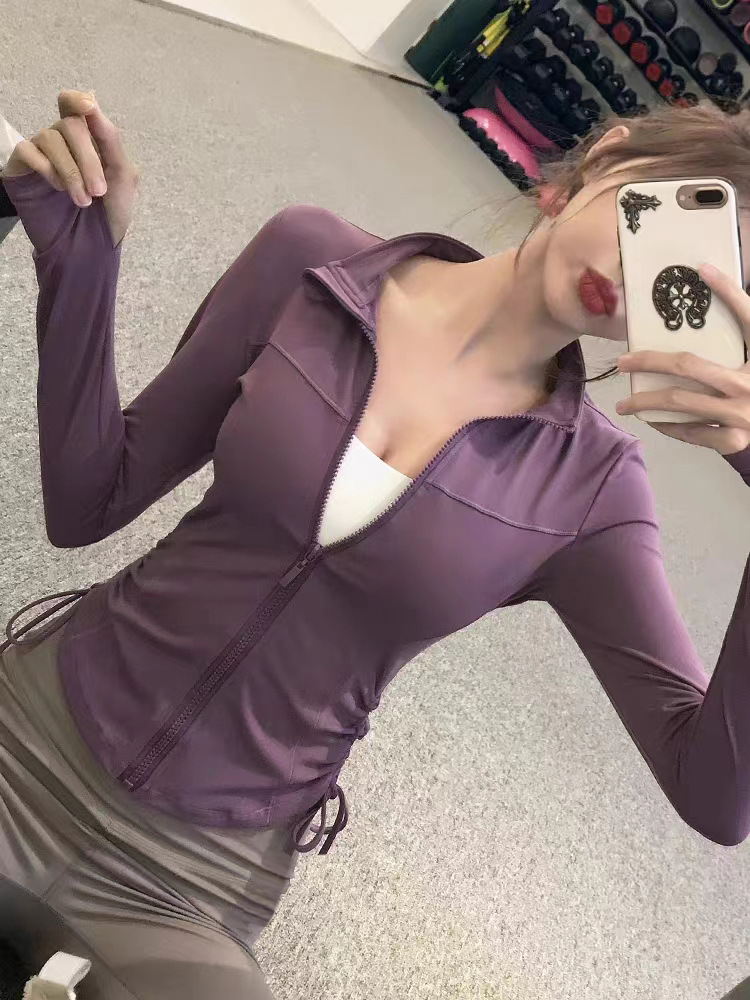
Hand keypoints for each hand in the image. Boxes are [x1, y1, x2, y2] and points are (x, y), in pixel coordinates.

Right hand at [1, 89, 137, 246]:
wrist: (90, 250)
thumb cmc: (109, 216)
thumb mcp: (122, 178)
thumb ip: (111, 140)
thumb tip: (92, 102)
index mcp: (88, 139)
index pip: (75, 105)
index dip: (78, 100)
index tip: (89, 109)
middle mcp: (62, 141)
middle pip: (70, 124)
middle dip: (88, 159)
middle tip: (99, 192)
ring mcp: (41, 153)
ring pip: (51, 138)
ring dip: (72, 171)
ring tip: (83, 201)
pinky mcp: (22, 168)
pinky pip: (28, 152)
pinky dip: (48, 170)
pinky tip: (58, 190)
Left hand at [615, 264, 749, 455]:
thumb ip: (743, 325)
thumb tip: (710, 283)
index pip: (747, 315)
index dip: (728, 290)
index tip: (702, 269)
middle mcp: (748, 383)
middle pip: (687, 365)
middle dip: (648, 362)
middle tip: (622, 363)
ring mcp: (741, 415)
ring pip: (679, 403)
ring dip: (645, 402)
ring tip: (624, 404)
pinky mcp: (734, 441)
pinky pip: (691, 433)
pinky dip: (668, 426)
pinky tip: (653, 420)